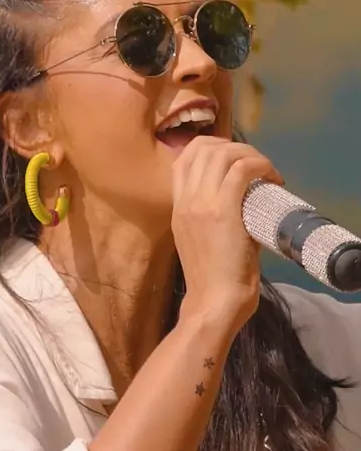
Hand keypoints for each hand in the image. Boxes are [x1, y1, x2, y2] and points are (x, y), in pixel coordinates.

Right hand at [171, 136, 283, 332]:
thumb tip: (247, 205)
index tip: (234, 161)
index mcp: (178, 209)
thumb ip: (217, 219)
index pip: (183, 160)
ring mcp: (201, 204)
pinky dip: (261, 166)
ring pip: (223, 153)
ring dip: (250, 154)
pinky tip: (273, 178)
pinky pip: (242, 169)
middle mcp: (185, 201)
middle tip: (254, 164)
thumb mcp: (203, 242)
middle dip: (233, 146)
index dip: (211, 150)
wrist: (214, 303)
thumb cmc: (212, 282)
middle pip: (202, 148)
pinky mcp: (223, 210)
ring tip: (265, 171)